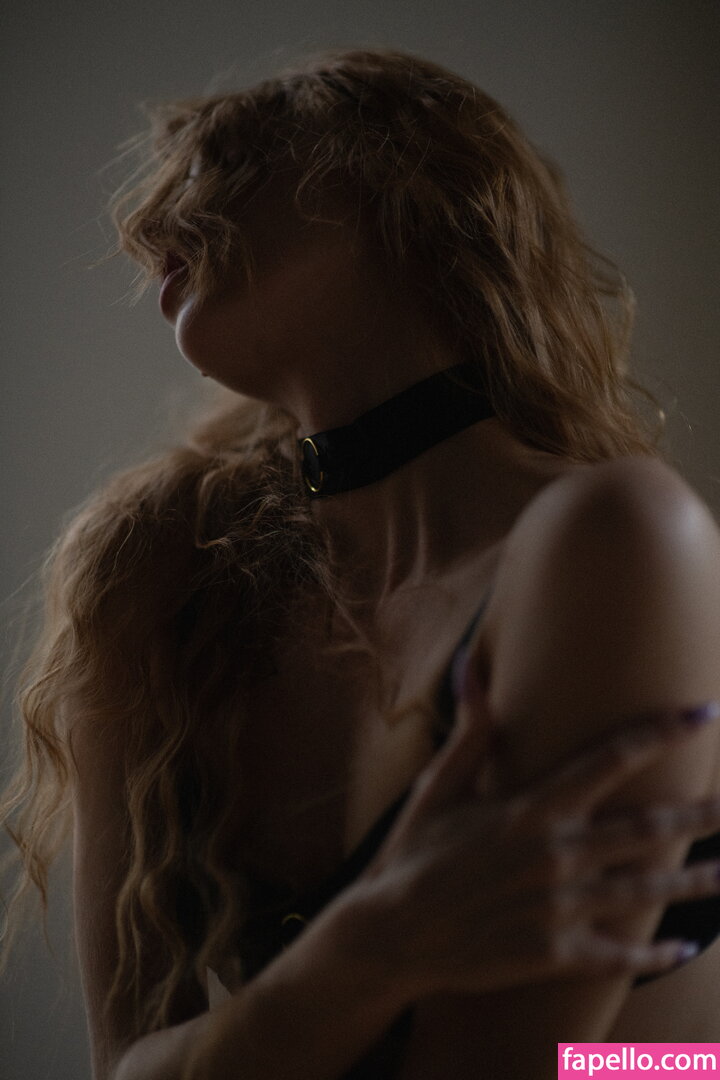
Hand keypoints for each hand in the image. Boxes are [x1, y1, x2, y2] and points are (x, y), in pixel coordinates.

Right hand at [357, 697, 719, 998]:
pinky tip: (681, 949)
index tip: (704, 711)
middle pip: (646, 829)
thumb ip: (470, 732)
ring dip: (694, 881)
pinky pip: (618, 954)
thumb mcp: (439, 787)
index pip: (610, 759)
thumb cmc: (414, 852)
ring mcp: (559, 908)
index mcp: (531, 809)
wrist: (392, 934)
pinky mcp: (555, 953)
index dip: (661, 732)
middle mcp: (555, 855)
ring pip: (645, 891)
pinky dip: (653, 955)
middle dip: (699, 813)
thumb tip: (471, 669)